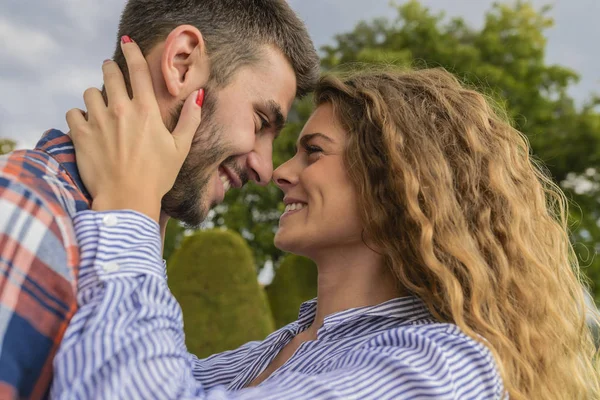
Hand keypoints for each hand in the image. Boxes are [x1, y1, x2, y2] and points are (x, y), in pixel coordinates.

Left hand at [66, 36, 203, 222]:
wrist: (127, 199)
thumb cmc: (157, 176)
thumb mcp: (180, 148)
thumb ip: (190, 120)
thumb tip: (199, 96)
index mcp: (146, 111)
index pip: (138, 71)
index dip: (133, 52)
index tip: (128, 43)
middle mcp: (120, 110)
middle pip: (110, 74)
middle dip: (110, 69)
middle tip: (110, 71)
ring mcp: (98, 121)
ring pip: (89, 93)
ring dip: (94, 96)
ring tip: (99, 106)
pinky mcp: (80, 135)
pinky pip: (73, 113)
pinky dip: (78, 116)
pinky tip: (86, 125)